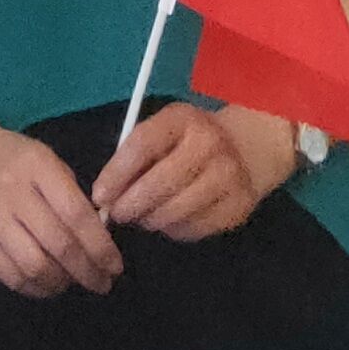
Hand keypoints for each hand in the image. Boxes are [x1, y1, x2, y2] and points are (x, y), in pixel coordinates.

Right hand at [0, 124, 122, 295]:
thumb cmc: (17, 160)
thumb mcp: (49, 161)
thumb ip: (73, 196)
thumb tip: (100, 240)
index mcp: (38, 167)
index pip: (76, 214)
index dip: (100, 245)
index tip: (115, 265)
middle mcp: (13, 193)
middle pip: (58, 244)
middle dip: (87, 271)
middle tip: (103, 283)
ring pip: (35, 266)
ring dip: (62, 282)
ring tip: (74, 281)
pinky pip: (12, 277)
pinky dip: (37, 288)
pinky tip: (49, 283)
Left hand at [93, 102, 287, 241]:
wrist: (249, 148)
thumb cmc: (191, 139)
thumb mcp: (166, 131)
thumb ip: (137, 155)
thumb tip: (105, 194)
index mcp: (182, 119)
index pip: (141, 146)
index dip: (116, 174)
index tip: (99, 196)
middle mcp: (208, 144)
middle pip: (159, 184)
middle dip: (130, 205)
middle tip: (118, 215)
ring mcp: (228, 177)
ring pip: (175, 212)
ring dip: (150, 220)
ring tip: (143, 217)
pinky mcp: (238, 208)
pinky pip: (194, 230)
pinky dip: (174, 230)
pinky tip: (169, 221)